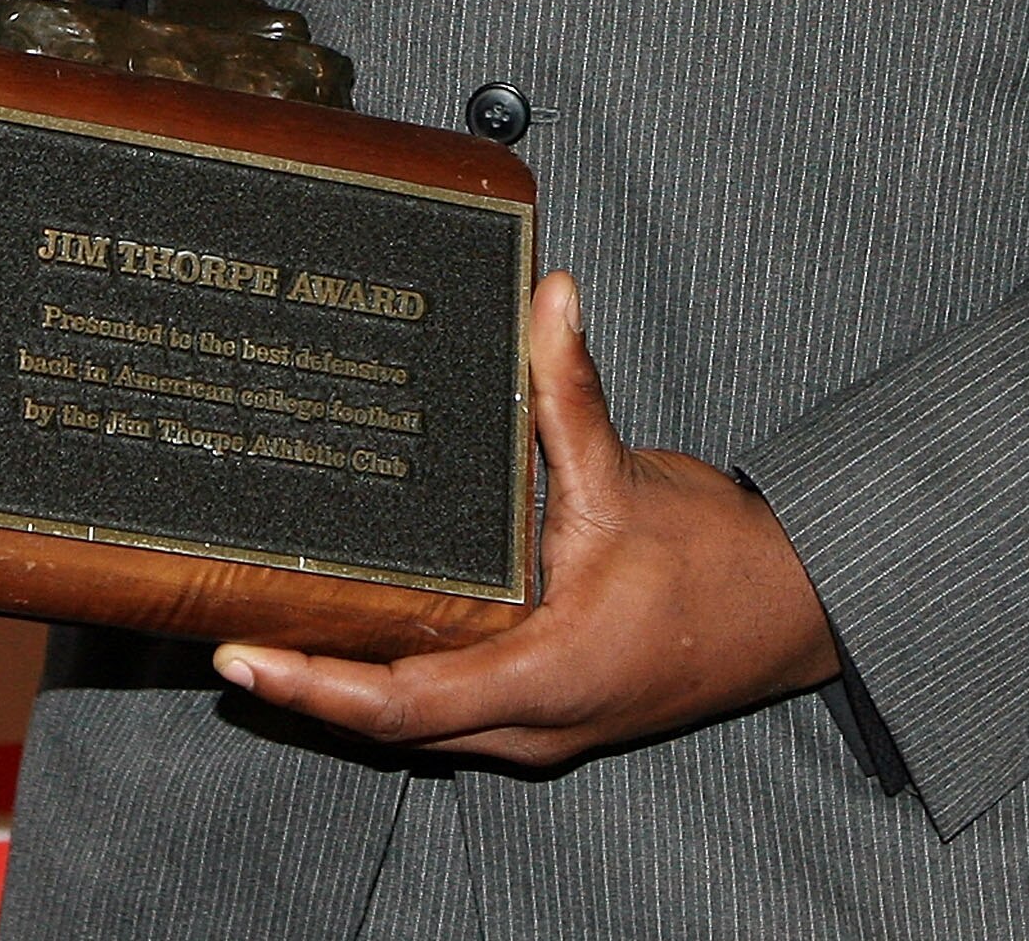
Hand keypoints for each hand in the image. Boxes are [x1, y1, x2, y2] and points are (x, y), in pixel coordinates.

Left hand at [212, 273, 839, 764]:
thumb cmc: (718, 566)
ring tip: (281, 623)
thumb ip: (573, 393)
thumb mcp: (629, 477)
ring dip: (355, 679)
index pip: (401, 703)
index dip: (316, 683)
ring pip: (422, 721)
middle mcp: (532, 723)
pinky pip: (454, 706)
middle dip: (313, 680)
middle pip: (394, 723)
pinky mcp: (549, 709)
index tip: (246, 653)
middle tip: (237, 624)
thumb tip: (548, 300)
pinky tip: (373, 621)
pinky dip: (403, 671)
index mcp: (546, 677)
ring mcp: (541, 727)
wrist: (791, 611)